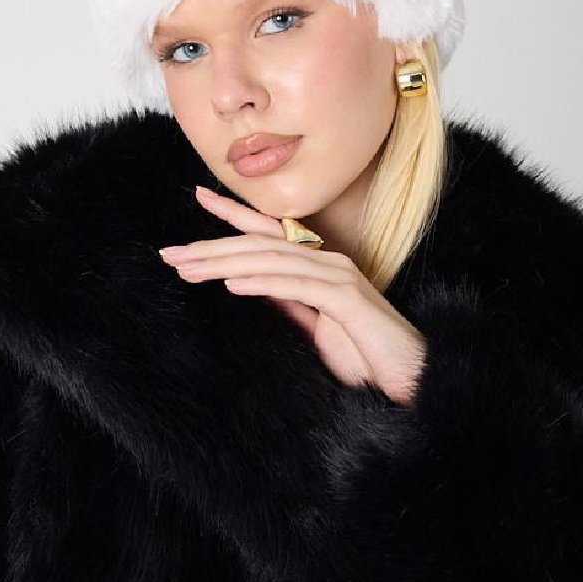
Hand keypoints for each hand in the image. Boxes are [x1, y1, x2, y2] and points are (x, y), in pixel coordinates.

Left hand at [158, 184, 426, 403]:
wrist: (412, 383)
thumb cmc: (368, 360)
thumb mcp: (317, 331)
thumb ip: (289, 305)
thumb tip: (251, 286)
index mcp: (320, 269)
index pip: (270, 235)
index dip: (234, 216)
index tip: (198, 199)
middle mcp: (329, 263)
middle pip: (262, 244)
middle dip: (213, 246)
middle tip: (170, 254)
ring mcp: (339, 277)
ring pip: (272, 259)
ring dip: (225, 263)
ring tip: (188, 268)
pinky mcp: (347, 299)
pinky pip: (295, 285)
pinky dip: (261, 281)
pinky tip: (231, 284)